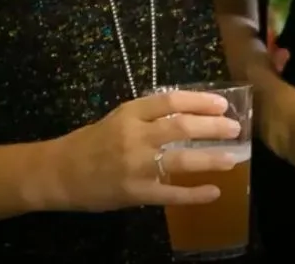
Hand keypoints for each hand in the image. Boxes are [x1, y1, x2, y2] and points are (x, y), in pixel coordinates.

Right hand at [47, 90, 241, 211]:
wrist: (60, 172)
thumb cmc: (90, 143)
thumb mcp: (117, 120)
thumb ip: (147, 118)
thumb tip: (188, 116)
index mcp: (129, 113)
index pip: (170, 101)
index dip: (200, 101)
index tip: (222, 104)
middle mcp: (134, 136)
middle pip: (181, 127)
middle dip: (213, 127)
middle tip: (234, 128)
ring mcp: (136, 165)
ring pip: (181, 159)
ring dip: (211, 158)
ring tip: (232, 157)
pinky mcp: (137, 192)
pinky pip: (172, 193)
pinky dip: (195, 194)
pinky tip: (214, 192)